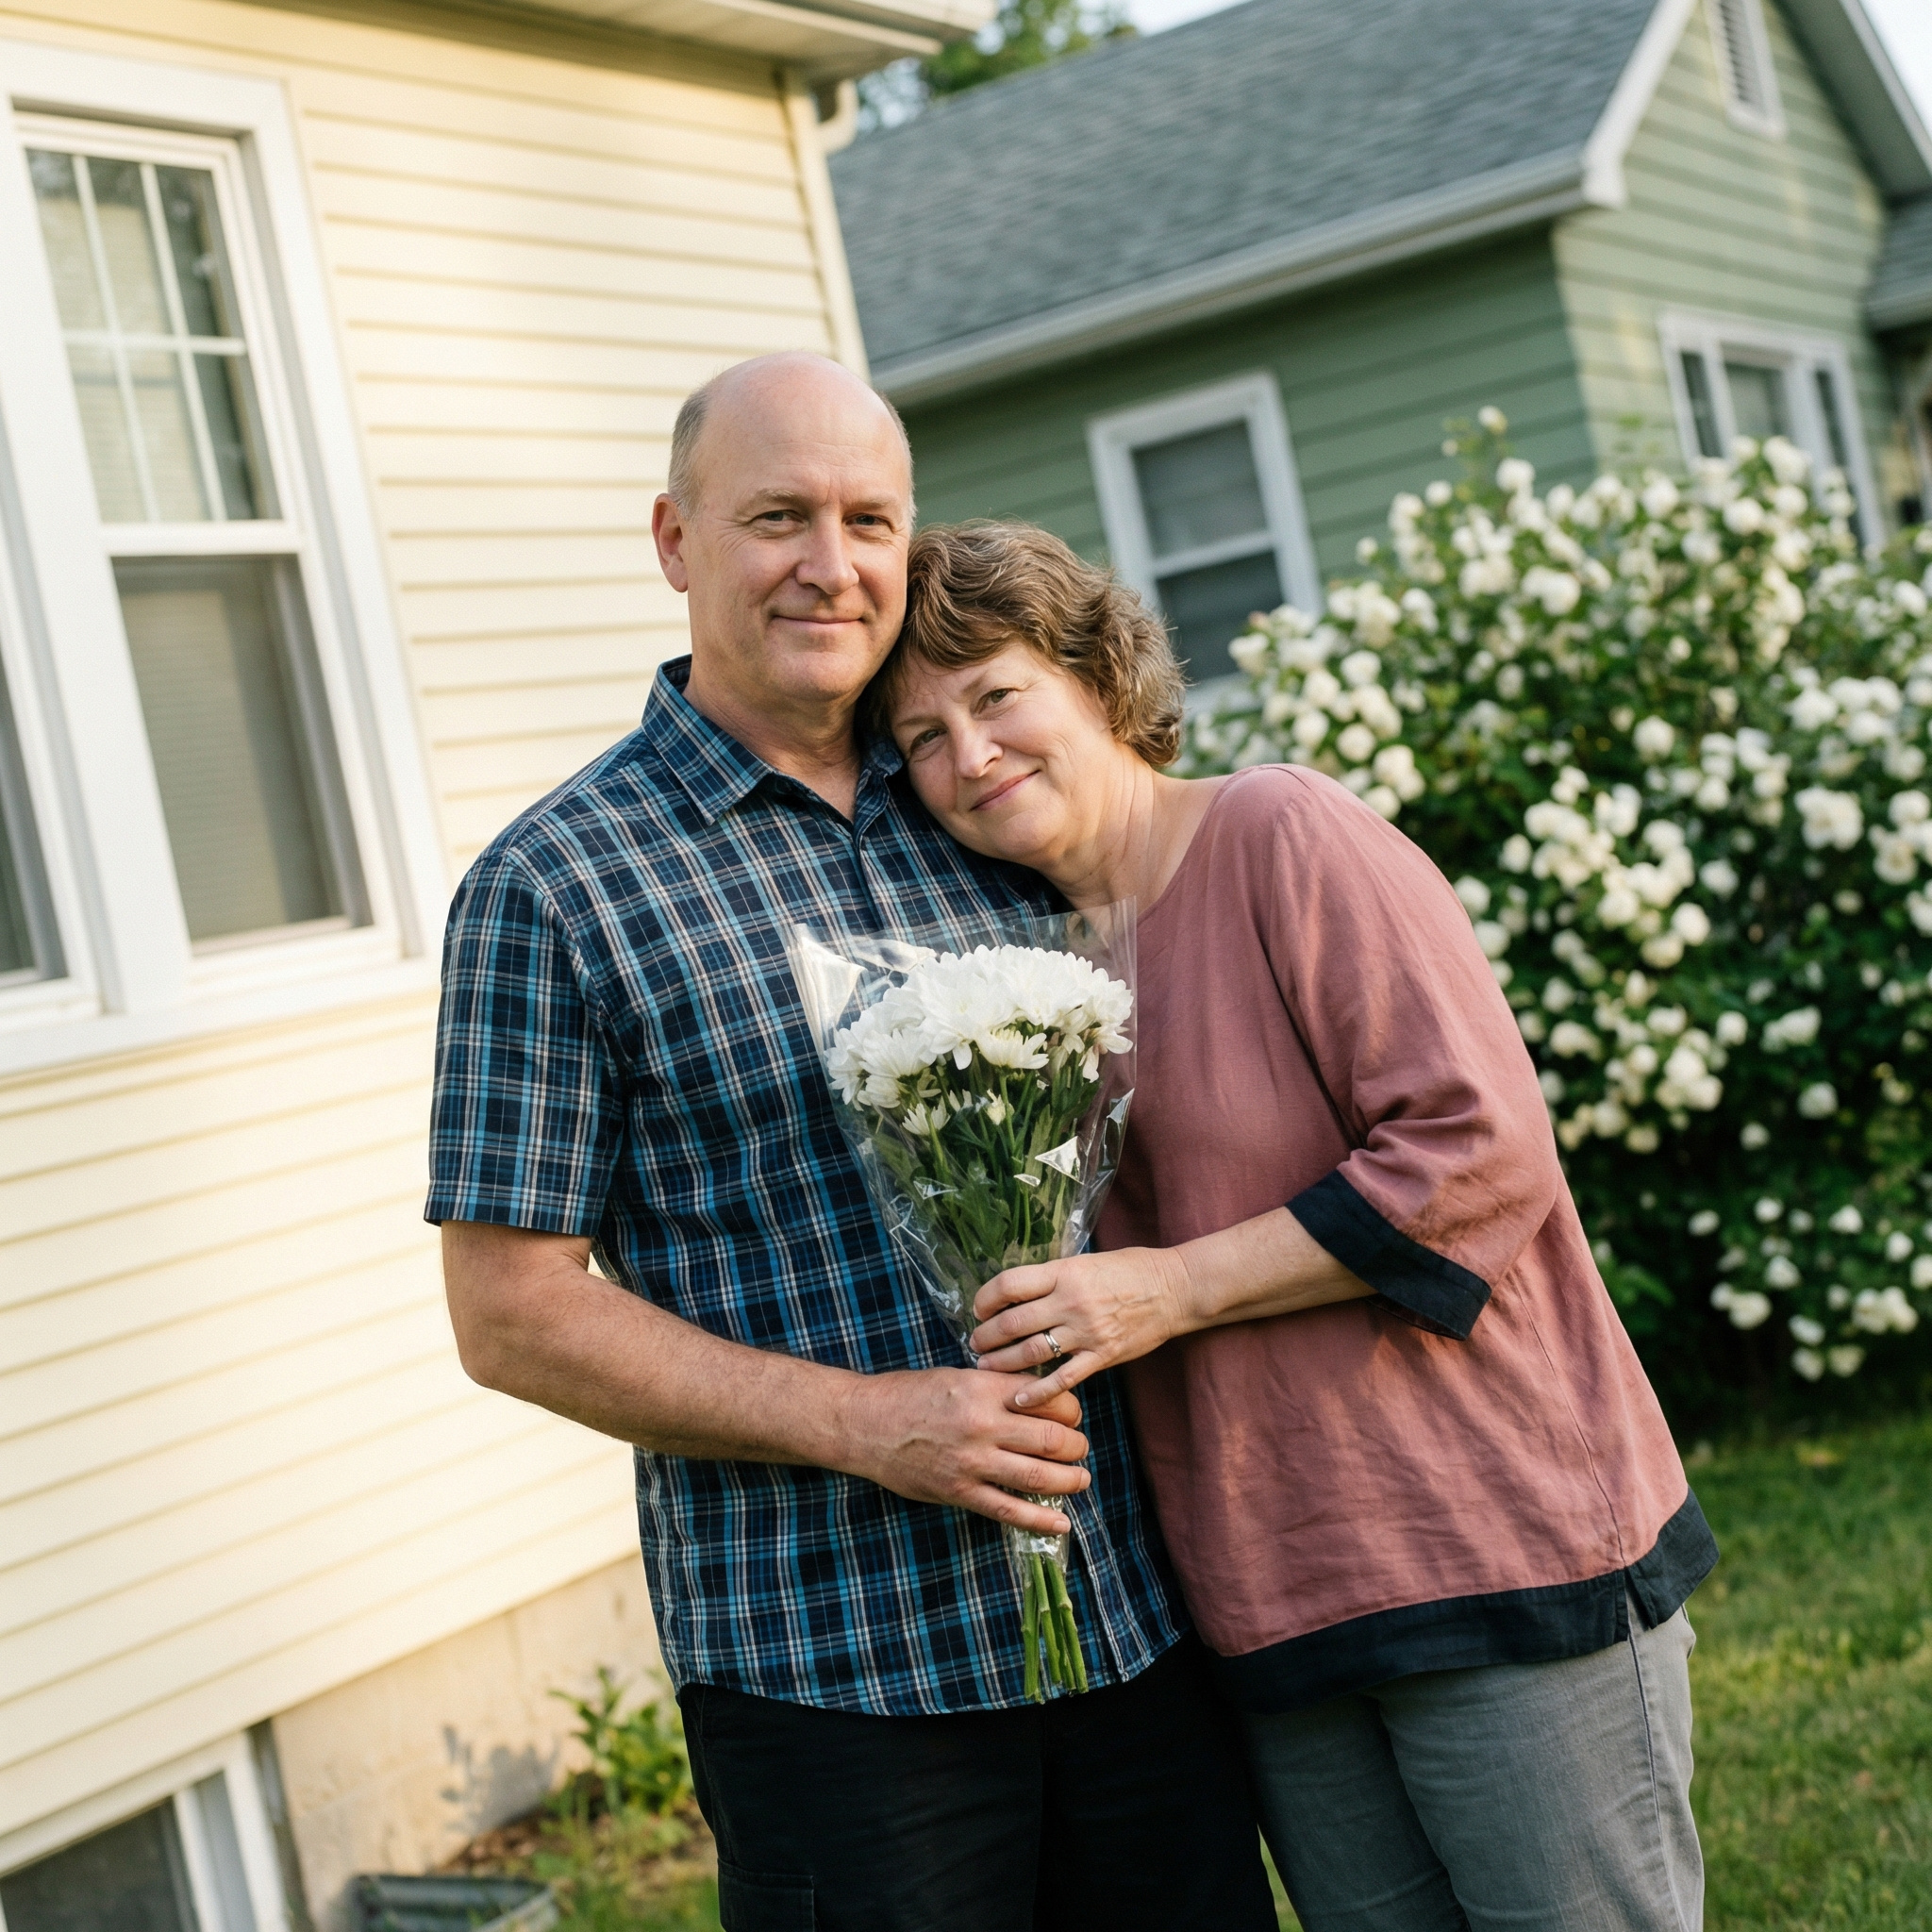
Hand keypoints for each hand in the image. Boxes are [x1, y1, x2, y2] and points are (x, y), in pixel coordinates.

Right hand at [842, 1368, 1089, 1535]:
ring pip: (1040, 1476)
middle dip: (1076, 1445)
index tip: (1072, 1414)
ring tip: (1081, 1479)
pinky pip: (1009, 1510)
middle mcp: (983, 1424)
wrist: (865, 1424)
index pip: (1049, 1398)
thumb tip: (1039, 1397)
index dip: (1071, 1408)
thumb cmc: (910, 1395)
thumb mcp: (958, 1376)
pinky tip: (1062, 1523)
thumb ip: (997, 1388)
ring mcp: (972, 1462)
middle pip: (1053, 1438)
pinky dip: (1041, 1520)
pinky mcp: (959, 1491)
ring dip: (1070, 1480)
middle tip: (1080, 1447)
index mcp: (984, 1388)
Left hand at [971, 1246, 1190, 1402]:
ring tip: (986, 1366)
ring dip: (1001, 1362)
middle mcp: (1070, 1301)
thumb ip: (1054, 1277)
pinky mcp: (1101, 1356)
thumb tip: (1018, 1291)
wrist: (1174, 1289)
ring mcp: (1086, 1331)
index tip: (979, 1308)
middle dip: (986, 1336)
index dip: (986, 1298)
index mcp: (1064, 1273)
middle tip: (975, 1343)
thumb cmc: (1131, 1270)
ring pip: (1030, 1352)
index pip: (1009, 1284)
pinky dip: (1037, 1392)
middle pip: (1012, 1322)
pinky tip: (1018, 1399)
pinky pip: (1062, 1379)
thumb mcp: (1086, 1262)